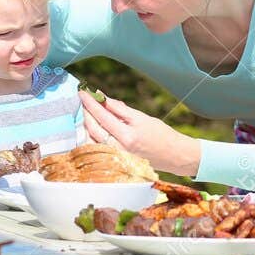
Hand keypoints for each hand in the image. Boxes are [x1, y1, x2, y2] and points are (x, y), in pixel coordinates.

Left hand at [79, 91, 201, 175]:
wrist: (173, 155)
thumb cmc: (160, 134)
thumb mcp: (141, 118)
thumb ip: (119, 109)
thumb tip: (102, 98)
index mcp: (128, 136)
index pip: (103, 116)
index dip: (91, 103)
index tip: (83, 92)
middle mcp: (119, 149)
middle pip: (94, 128)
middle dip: (86, 111)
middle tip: (82, 99)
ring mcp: (116, 158)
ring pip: (91, 139)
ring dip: (86, 124)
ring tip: (85, 111)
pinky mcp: (115, 162)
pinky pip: (96, 148)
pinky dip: (90, 136)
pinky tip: (89, 127)